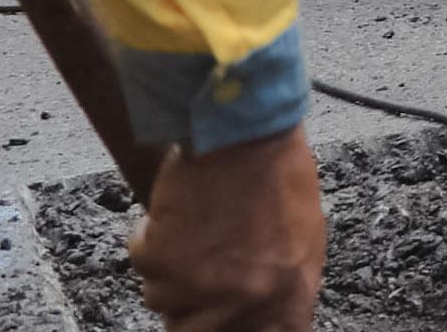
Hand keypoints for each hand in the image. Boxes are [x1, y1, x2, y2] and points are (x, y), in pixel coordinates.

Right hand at [129, 128, 325, 331]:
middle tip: (193, 276)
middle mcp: (248, 300)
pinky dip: (149, 238)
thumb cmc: (279, 175)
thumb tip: (265, 315)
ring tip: (194, 227)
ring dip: (169, 268)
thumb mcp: (304, 238)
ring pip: (161, 300)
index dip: (236, 330)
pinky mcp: (165, 262)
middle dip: (188, 307)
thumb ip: (283, 286)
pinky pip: (142, 264)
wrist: (246, 134)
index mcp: (291, 294)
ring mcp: (203, 286)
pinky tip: (175, 212)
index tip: (218, 318)